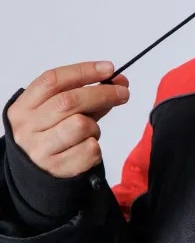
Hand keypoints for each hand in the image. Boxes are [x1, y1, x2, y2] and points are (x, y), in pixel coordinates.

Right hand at [6, 61, 129, 177]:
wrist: (36, 173)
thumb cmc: (51, 136)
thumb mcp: (56, 114)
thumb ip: (84, 97)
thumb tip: (118, 83)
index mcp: (22, 108)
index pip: (52, 80)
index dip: (83, 71)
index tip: (108, 68)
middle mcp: (27, 128)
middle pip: (69, 101)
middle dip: (102, 93)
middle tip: (123, 92)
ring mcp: (40, 149)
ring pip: (81, 125)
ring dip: (94, 126)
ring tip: (90, 132)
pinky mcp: (57, 168)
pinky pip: (90, 149)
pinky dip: (95, 147)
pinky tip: (85, 149)